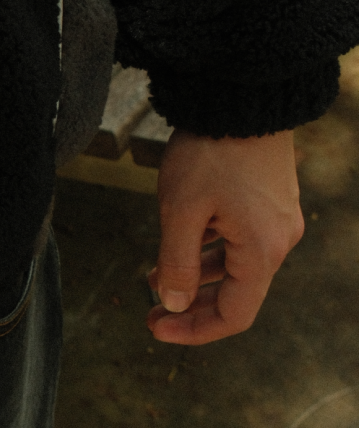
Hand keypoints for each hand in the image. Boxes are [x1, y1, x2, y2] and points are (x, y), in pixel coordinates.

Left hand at [146, 128, 304, 345]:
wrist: (241, 98)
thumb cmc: (210, 152)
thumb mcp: (181, 210)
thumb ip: (176, 263)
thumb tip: (172, 304)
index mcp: (262, 251)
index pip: (234, 315)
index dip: (194, 329)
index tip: (156, 328)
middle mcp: (279, 241)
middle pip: (236, 295)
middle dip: (191, 307)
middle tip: (150, 313)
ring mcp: (277, 221)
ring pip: (235, 267)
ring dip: (195, 277)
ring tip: (151, 278)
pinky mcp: (269, 202)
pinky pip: (239, 242)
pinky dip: (208, 251)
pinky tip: (176, 247)